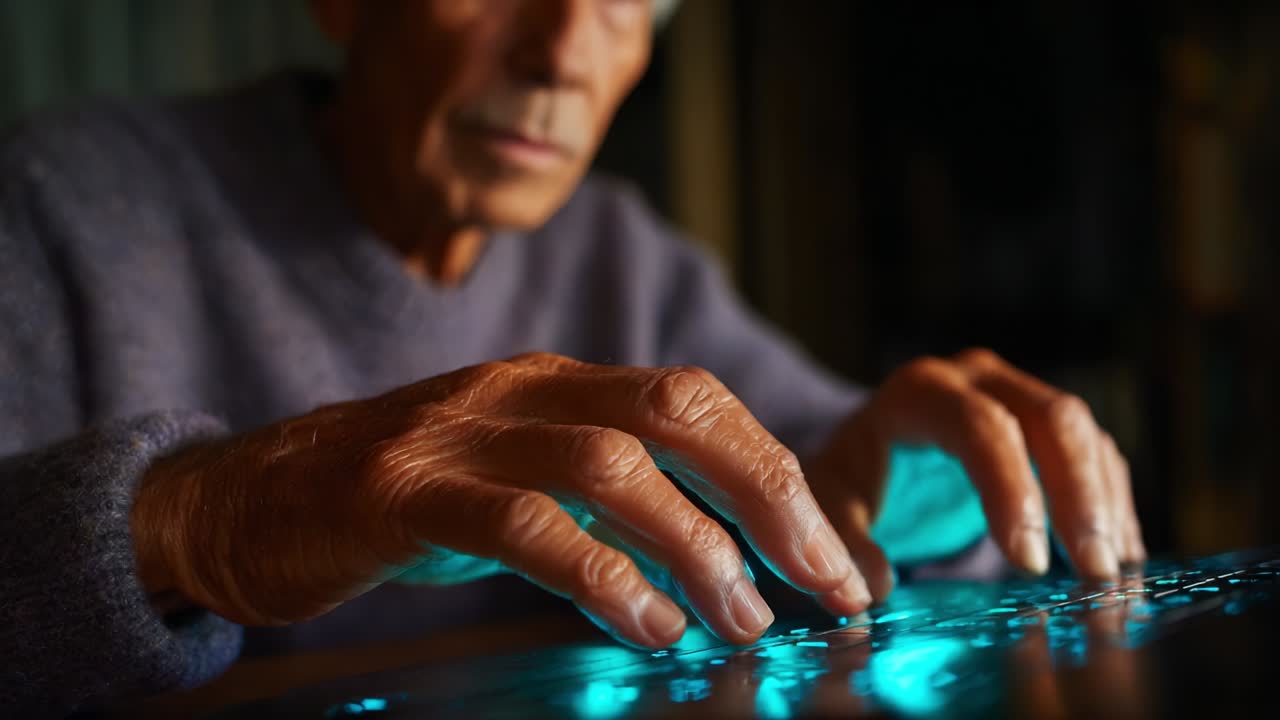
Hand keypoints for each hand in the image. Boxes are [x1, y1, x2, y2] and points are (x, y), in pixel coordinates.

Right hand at [130, 352, 867, 647]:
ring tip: (743, 619)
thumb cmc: (407, 502)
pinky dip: (598, 574)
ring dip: (695, 544)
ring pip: (609, 464)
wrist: (250, 495)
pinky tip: (645, 624)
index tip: (835, 557)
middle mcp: (520, 391)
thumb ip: (608, 499)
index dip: (778, 472)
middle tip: (825, 583)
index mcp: (559, 384)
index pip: (696, 401)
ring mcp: (458, 433)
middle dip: (768, 495)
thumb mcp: (521, 480)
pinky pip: (521, 524)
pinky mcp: (401, 491)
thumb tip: (723, 560)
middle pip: (677, 411)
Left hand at [808, 348, 1144, 597]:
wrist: (872, 448)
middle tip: (1091, 572)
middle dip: (1078, 497)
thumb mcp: (833, 504)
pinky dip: (1112, 502)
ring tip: (1109, 573)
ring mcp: (1018, 393)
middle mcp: (978, 379)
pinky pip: (1095, 453)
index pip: (981, 428)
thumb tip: (872, 590)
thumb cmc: (854, 476)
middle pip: (1051, 419)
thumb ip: (845, 542)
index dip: (1011, 491)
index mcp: (921, 392)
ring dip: (1105, 503)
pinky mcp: (1046, 423)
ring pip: (1085, 433)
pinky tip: (1120, 554)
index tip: (1028, 562)